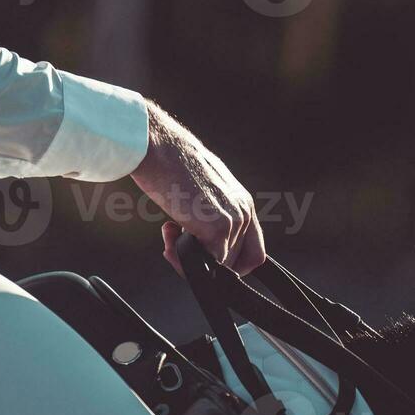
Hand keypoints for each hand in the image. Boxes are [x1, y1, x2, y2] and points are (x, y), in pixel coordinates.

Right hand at [129, 100, 266, 275]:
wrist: (160, 148)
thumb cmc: (172, 163)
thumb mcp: (202, 189)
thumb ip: (209, 212)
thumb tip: (198, 234)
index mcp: (242, 202)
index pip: (253, 250)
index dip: (231, 262)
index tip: (206, 256)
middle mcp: (244, 211)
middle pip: (236, 262)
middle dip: (204, 260)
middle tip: (176, 242)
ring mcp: (234, 220)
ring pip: (220, 265)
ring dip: (190, 258)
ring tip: (169, 236)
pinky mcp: (219, 228)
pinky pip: (207, 266)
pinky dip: (185, 262)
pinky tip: (168, 241)